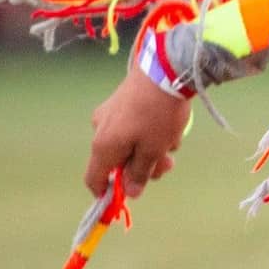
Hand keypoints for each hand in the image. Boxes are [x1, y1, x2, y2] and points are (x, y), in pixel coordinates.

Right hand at [86, 67, 191, 198]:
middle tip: (168, 164)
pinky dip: (152, 132)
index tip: (126, 198)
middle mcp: (100, 130)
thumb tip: (130, 192)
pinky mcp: (123, 102)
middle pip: (117, 162)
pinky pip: (135, 127)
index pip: (94, 179)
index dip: (107, 193)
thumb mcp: (153, 150)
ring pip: (130, 144)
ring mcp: (110, 114)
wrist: (165, 70)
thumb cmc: (158, 115)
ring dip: (152, 149)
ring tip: (174, 140)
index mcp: (103, 146)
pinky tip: (171, 126)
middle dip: (143, 167)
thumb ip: (139, 173)